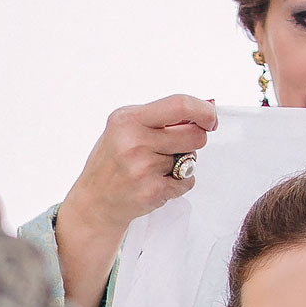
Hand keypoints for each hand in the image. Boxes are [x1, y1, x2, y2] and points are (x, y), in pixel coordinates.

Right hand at [54, 95, 217, 306]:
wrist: (94, 202)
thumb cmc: (113, 161)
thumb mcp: (125, 129)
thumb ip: (161, 117)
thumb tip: (208, 105)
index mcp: (127, 119)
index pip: (179, 105)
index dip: (203, 111)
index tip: (210, 119)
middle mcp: (133, 141)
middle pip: (193, 134)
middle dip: (195, 141)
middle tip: (178, 148)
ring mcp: (142, 168)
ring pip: (190, 159)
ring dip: (181, 164)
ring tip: (156, 168)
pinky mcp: (152, 191)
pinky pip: (187, 182)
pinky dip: (178, 183)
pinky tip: (156, 183)